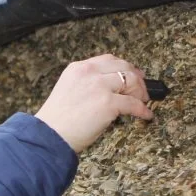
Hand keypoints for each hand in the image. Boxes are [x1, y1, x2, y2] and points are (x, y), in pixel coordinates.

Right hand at [33, 54, 153, 153]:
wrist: (49, 136)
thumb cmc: (56, 122)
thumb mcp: (68, 91)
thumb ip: (85, 85)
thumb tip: (108, 92)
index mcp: (78, 68)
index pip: (107, 60)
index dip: (123, 66)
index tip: (131, 73)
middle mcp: (89, 72)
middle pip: (123, 67)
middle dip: (136, 77)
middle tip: (143, 88)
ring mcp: (100, 86)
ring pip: (131, 81)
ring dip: (141, 92)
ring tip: (144, 101)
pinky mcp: (108, 103)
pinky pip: (133, 104)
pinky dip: (143, 110)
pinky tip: (146, 115)